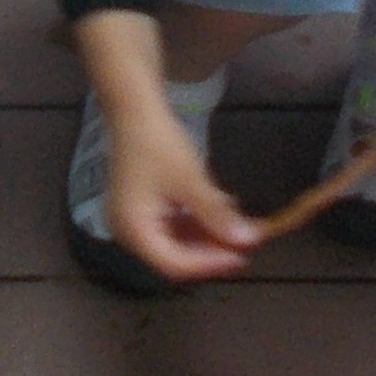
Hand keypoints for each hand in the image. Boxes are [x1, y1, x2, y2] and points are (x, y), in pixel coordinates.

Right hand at [102, 102, 261, 282]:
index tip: (242, 257)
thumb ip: (217, 215)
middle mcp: (127, 233)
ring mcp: (131, 222)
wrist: (134, 111)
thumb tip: (247, 241)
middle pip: (173, 258)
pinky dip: (195, 225)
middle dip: (211, 252)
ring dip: (206, 238)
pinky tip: (219, 213)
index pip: (174, 264)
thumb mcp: (192, 181)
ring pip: (174, 244)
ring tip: (237, 229)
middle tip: (244, 244)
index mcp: (133, 230)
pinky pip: (169, 228)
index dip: (209, 264)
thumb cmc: (159, 144)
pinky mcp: (139, 211)